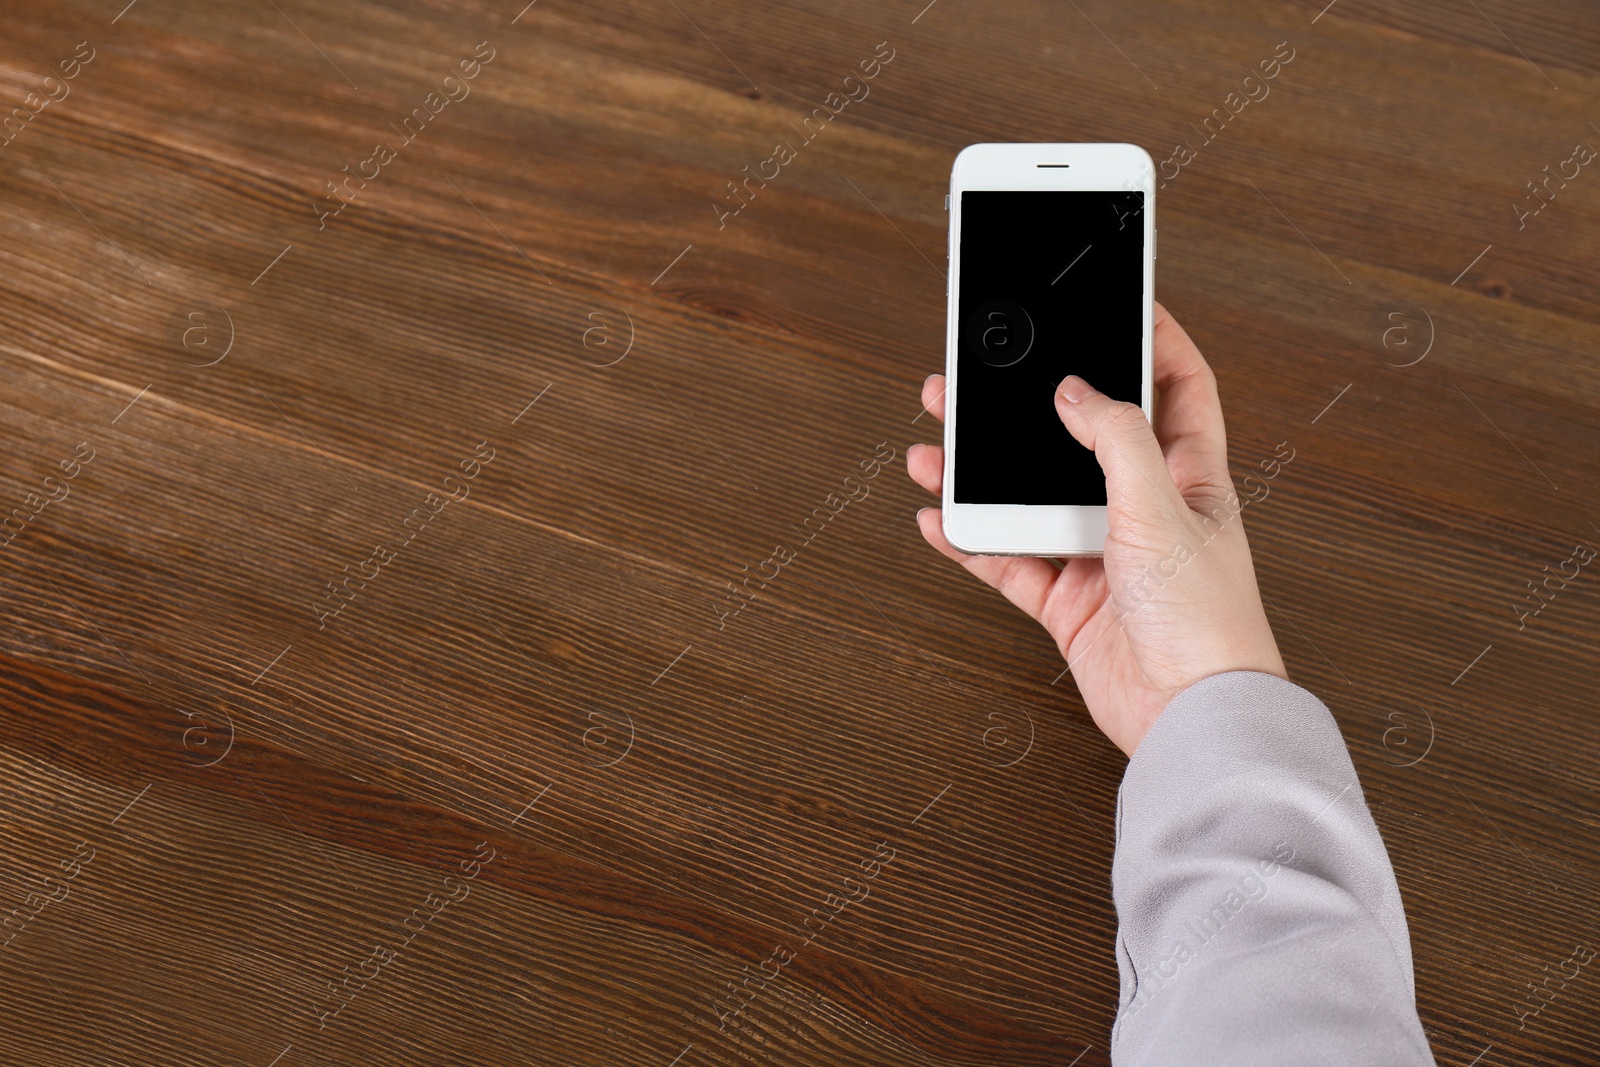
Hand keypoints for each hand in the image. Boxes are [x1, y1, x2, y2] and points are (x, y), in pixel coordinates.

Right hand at [907, 301, 1287, 756]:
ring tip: (936, 442)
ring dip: (982, 470)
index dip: (1155, 339)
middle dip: (1031, 402)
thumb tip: (1076, 390)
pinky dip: (970, 538)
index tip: (1123, 301)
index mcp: (1189, 474)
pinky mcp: (1070, 600)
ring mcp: (1103, 553)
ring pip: (1031, 495)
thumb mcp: (1161, 507)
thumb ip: (1117, 439)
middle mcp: (1144, 508)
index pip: (1179, 385)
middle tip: (985, 377)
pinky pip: (1007, 558)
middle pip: (1080, 435)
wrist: (1189, 716)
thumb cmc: (1206, 621)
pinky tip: (940, 517)